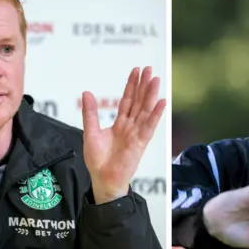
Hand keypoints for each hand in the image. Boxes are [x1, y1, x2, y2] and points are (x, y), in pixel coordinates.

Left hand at [82, 67, 165, 203]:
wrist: (103, 179)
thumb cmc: (98, 160)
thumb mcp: (91, 132)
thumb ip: (91, 113)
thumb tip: (86, 93)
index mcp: (120, 123)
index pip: (127, 100)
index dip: (132, 85)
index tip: (137, 71)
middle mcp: (130, 126)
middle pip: (139, 101)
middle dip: (144, 85)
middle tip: (150, 69)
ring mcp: (137, 134)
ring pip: (145, 110)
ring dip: (151, 95)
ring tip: (156, 79)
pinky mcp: (140, 143)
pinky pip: (149, 126)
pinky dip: (155, 114)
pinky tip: (161, 102)